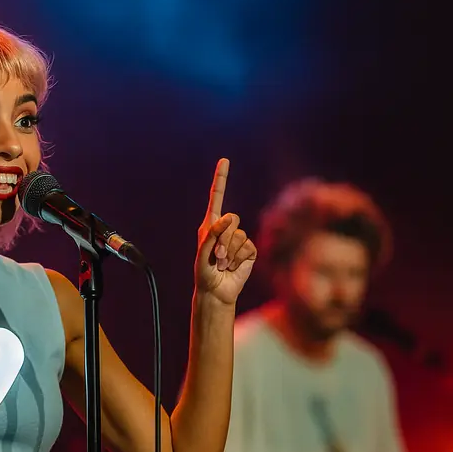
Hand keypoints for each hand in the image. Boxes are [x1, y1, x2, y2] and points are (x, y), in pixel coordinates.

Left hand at [195, 159, 256, 304]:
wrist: (216, 291)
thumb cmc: (204, 273)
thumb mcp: (202, 254)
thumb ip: (212, 234)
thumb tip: (228, 218)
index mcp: (210, 224)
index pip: (216, 197)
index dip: (221, 178)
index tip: (224, 160)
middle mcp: (225, 228)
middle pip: (232, 219)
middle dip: (222, 240)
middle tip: (215, 257)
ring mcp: (239, 239)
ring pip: (240, 235)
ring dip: (229, 253)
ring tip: (222, 264)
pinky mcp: (250, 250)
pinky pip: (248, 247)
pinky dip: (239, 259)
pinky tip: (233, 267)